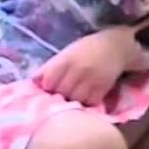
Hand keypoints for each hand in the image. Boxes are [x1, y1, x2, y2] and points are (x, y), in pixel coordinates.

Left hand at [33, 27, 148, 105]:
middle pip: (60, 92)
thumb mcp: (66, 53)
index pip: (48, 82)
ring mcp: (91, 80)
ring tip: (75, 96)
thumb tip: (33, 82)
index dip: (48, 87)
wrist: (116, 46)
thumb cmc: (86, 49)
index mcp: (65, 60)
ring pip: (74, 99)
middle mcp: (77, 70)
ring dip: (73, 100)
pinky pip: (89, 102)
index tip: (51, 87)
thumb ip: (49, 67)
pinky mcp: (103, 88)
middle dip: (59, 95)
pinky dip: (86, 102)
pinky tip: (87, 96)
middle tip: (63, 93)